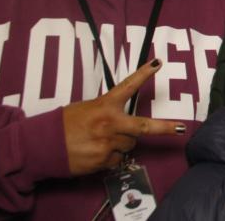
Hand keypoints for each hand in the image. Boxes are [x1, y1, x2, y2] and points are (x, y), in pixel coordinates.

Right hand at [62, 58, 186, 174]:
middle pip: (144, 127)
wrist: (42, 146)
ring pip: (130, 144)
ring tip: (101, 140)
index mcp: (104, 105)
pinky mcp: (103, 160)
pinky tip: (95, 153)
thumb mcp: (85, 110)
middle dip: (165, 128)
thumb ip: (106, 113)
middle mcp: (109, 123)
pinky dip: (111, 157)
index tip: (158, 63)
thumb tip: (124, 125)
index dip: (144, 74)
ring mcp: (108, 143)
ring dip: (122, 143)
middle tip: (181, 128)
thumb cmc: (63, 125)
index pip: (128, 86)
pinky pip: (117, 159)